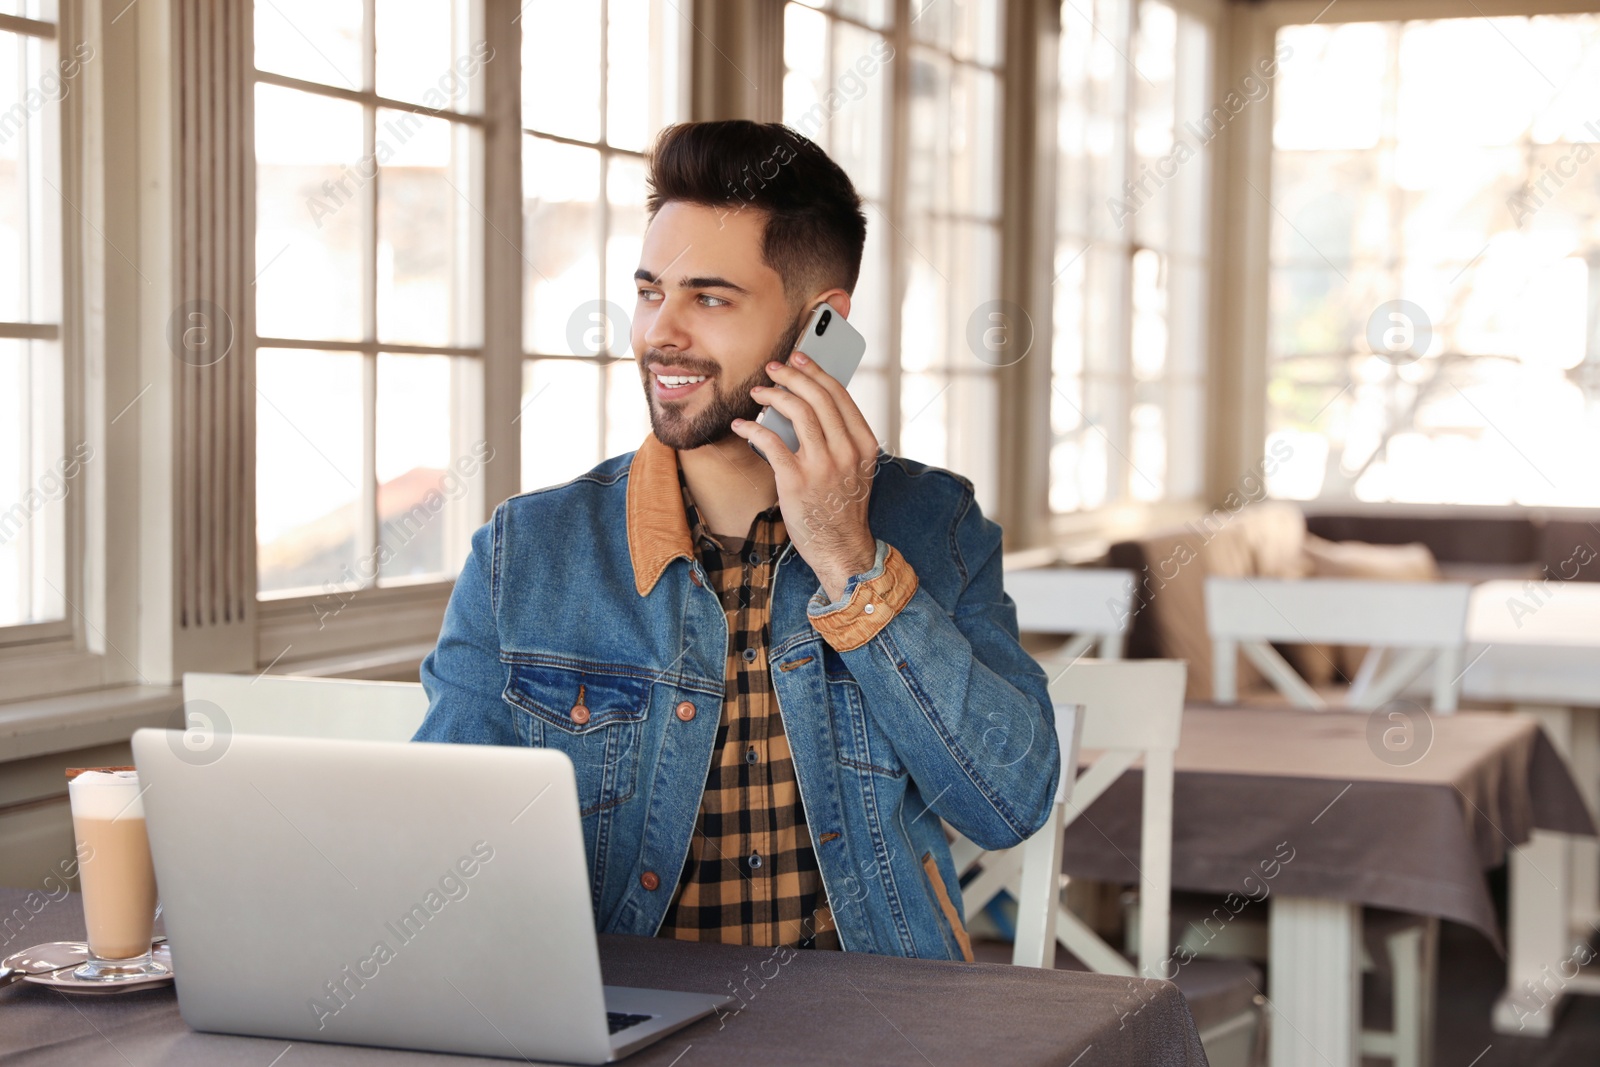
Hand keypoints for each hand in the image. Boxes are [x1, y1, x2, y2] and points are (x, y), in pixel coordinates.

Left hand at [730, 350, 879, 600]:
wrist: (842, 549)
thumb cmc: (842, 507)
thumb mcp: (856, 469)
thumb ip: (842, 438)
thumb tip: (810, 404)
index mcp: (864, 444)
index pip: (840, 395)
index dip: (817, 371)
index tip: (800, 358)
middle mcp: (847, 451)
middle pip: (818, 397)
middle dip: (793, 375)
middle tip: (774, 366)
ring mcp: (822, 466)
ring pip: (798, 413)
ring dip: (774, 395)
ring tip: (759, 390)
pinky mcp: (796, 481)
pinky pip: (771, 442)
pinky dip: (753, 427)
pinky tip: (742, 424)